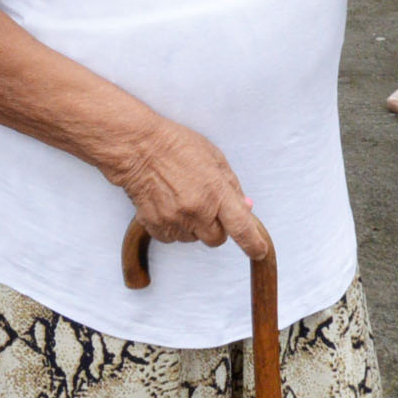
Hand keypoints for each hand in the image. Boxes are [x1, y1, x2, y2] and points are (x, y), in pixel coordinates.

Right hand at [110, 118, 272, 260]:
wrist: (138, 148)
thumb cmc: (176, 146)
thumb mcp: (214, 158)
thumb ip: (232, 186)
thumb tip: (246, 207)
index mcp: (216, 192)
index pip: (241, 227)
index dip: (253, 244)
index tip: (259, 251)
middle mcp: (197, 210)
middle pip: (217, 239)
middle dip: (217, 228)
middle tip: (208, 207)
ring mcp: (175, 220)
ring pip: (194, 239)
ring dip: (194, 226)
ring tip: (183, 199)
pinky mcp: (156, 226)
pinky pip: (173, 238)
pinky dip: (174, 227)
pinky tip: (169, 205)